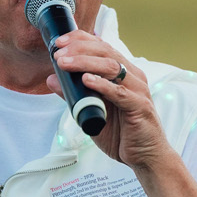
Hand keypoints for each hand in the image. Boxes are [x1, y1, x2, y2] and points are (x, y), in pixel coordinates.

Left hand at [47, 30, 168, 170]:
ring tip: (64, 63)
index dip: (80, 40)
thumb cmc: (121, 132)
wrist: (145, 156)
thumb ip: (73, 95)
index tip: (59, 42)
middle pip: (105, 51)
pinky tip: (86, 80)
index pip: (101, 46)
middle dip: (79, 49)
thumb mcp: (91, 110)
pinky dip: (102, 84)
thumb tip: (51, 79)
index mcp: (122, 72)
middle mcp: (132, 76)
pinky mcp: (140, 106)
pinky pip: (120, 92)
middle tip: (58, 53)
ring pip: (111, 67)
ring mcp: (138, 90)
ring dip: (85, 62)